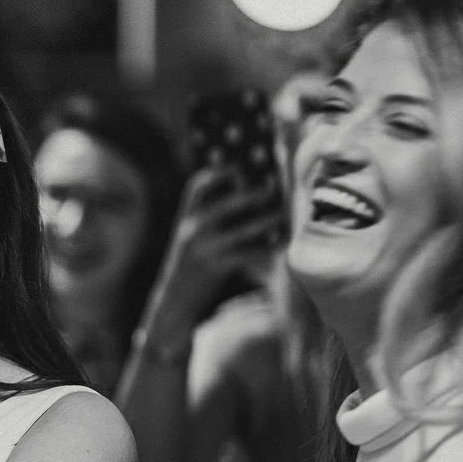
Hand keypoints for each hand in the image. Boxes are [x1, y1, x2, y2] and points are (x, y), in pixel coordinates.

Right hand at [146, 167, 282, 331]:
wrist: (177, 295)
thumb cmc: (194, 254)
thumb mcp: (193, 226)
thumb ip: (213, 203)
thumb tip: (247, 177)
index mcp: (187, 212)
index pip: (202, 183)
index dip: (225, 171)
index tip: (245, 166)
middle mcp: (193, 227)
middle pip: (231, 202)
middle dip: (258, 192)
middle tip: (276, 186)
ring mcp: (205, 247)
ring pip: (247, 229)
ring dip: (271, 219)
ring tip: (285, 214)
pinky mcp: (217, 267)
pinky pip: (250, 254)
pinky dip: (269, 247)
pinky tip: (281, 242)